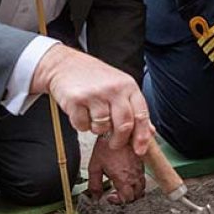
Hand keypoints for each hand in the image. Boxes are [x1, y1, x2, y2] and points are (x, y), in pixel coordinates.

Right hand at [31, 44, 153, 155]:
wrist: (65, 64)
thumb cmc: (94, 77)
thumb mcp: (120, 87)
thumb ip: (134, 108)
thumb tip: (149, 131)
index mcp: (128, 86)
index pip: (141, 115)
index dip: (142, 136)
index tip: (140, 149)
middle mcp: (113, 89)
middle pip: (124, 125)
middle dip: (119, 140)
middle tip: (114, 142)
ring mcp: (94, 94)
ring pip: (102, 127)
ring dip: (98, 129)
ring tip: (94, 117)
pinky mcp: (76, 100)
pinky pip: (82, 125)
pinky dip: (82, 124)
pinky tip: (82, 112)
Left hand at [86, 135, 147, 203]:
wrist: (116, 130)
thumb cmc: (106, 146)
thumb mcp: (95, 166)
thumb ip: (94, 185)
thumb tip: (95, 197)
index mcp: (123, 178)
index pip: (127, 199)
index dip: (118, 201)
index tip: (110, 197)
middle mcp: (134, 175)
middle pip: (136, 196)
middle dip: (126, 198)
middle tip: (116, 194)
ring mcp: (139, 169)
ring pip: (141, 188)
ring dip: (133, 191)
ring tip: (122, 187)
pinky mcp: (141, 163)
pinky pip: (142, 178)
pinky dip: (136, 182)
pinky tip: (127, 178)